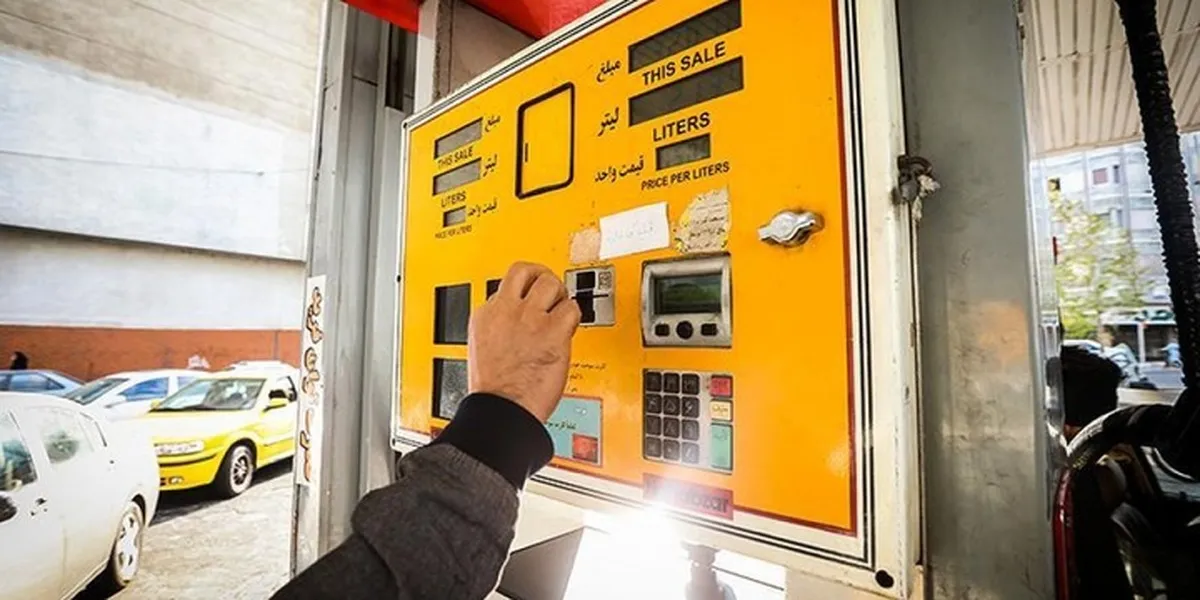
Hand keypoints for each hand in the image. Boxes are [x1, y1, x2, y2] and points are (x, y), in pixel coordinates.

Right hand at [468, 262, 581, 421]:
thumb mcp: (481, 349)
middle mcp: (507, 310)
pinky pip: (572, 308)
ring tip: (561, 311)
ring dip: (560, 295)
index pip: (506, 285)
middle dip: (541, 276)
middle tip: (550, 291)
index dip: (522, 294)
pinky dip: (574, 318)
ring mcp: (530, 318)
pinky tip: (569, 330)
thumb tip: (514, 322)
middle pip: (525, 270)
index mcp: (485, 315)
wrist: (503, 410)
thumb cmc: (496, 391)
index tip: (529, 303)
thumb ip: (498, 328)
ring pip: (551, 282)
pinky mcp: (553, 331)